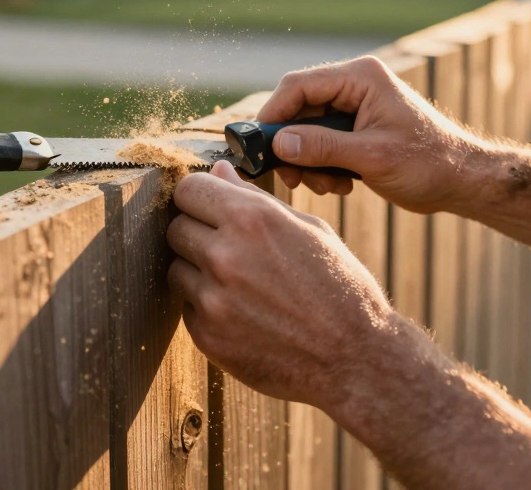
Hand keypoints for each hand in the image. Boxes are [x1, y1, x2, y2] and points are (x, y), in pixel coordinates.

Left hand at [167, 161, 393, 409]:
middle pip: (176, 228)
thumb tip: (218, 172)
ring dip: (198, 272)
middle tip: (229, 248)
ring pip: (177, 269)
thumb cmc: (339, 286)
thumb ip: (255, 200)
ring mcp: (212, 299)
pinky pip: (188, 308)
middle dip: (197, 232)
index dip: (200, 196)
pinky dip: (208, 308)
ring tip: (241, 284)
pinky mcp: (207, 336)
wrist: (354, 357)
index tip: (210, 207)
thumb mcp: (310, 229)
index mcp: (252, 219)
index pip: (190, 190)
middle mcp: (224, 255)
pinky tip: (244, 312)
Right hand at [258, 55, 477, 214]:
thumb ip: (323, 147)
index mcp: (361, 78)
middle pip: (299, 108)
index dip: (274, 115)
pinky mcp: (358, 127)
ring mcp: (356, 105)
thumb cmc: (428, 163)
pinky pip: (323, 141)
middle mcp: (356, 84)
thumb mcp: (372, 157)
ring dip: (309, 161)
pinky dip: (323, 164)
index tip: (259, 147)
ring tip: (328, 186)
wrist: (461, 180)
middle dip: (293, 146)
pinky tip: (340, 185)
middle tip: (293, 179)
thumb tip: (280, 144)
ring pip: (308, 128)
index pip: (299, 85)